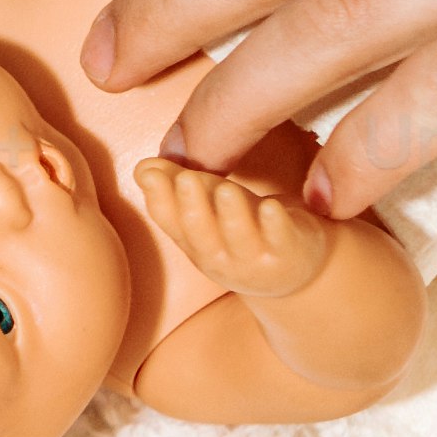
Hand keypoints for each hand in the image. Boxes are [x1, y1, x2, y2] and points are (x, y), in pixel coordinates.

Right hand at [124, 146, 341, 303]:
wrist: (294, 267)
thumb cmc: (243, 229)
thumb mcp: (208, 207)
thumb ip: (174, 186)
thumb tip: (143, 168)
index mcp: (194, 242)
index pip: (171, 221)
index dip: (160, 199)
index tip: (150, 173)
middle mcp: (220, 257)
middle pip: (202, 235)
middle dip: (192, 208)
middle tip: (185, 179)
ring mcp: (256, 259)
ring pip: (241, 239)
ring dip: (232, 216)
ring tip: (226, 189)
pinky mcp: (291, 253)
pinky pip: (282, 240)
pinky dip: (276, 224)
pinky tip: (272, 206)